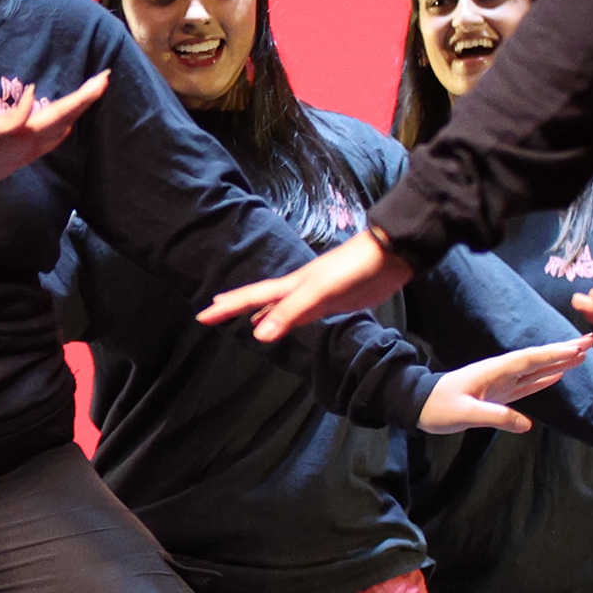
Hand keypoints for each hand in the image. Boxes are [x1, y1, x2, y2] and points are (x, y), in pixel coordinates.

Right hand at [0, 70, 110, 184]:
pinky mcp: (20, 151)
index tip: (99, 82)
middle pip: (65, 121)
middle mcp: (31, 146)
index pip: (60, 115)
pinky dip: (63, 123)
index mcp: (24, 138)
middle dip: (86, 100)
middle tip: (104, 79)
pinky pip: (50, 137)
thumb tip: (34, 97)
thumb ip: (9, 119)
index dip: (81, 99)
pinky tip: (65, 120)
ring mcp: (27, 151)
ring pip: (60, 129)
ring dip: (77, 111)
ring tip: (91, 94)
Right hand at [197, 229, 414, 341]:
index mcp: (291, 285)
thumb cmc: (352, 270)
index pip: (251, 297)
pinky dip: (288, 320)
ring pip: (280, 307)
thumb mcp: (319, 292)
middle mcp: (298, 289)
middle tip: (214, 313)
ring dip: (262, 314)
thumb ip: (290, 313)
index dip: (227, 306)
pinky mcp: (333, 302)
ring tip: (246, 323)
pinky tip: (291, 324)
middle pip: (260, 300)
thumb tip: (258, 336)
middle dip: (236, 306)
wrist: (390, 256)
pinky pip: (301, 314)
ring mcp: (315, 295)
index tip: (202, 315)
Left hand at [419, 333, 592, 433]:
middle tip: (590, 341)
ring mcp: (501, 382)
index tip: (578, 346)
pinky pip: (527, 384)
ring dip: (558, 361)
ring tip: (581, 355)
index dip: (555, 353)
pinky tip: (558, 374)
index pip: (531, 359)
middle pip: (538, 359)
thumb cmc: (439, 408)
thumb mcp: (465, 414)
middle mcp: (501, 373)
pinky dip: (544, 378)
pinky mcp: (499, 394)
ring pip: (536, 370)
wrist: (419, 406)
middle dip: (564, 350)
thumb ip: (495, 417)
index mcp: (495, 371)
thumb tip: (527, 425)